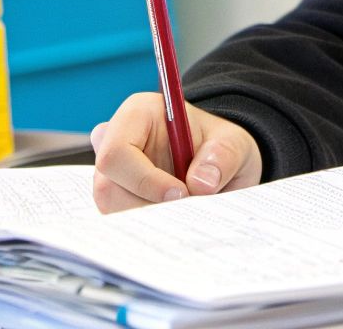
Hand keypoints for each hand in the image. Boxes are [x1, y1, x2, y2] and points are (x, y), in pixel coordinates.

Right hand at [90, 93, 262, 212]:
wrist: (219, 166)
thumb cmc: (219, 146)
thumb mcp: (234, 143)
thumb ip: (223, 155)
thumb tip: (201, 182)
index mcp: (138, 114)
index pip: (117, 152)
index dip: (143, 180)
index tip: (180, 194)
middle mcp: (116, 142)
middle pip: (108, 187)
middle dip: (148, 206)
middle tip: (186, 209)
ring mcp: (113, 174)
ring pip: (113, 208)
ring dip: (150, 219)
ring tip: (184, 211)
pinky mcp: (116, 199)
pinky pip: (121, 222)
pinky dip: (149, 227)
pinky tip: (174, 219)